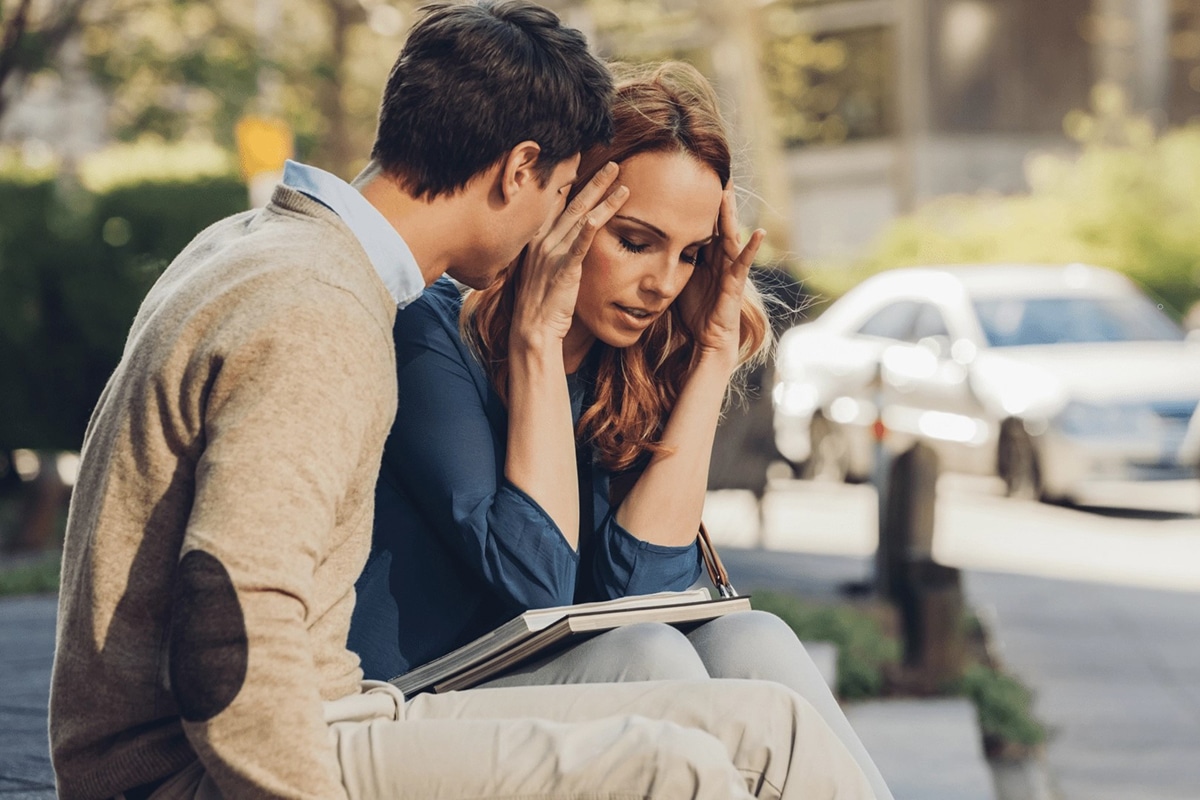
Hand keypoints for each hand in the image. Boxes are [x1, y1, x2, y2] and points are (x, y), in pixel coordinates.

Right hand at [511, 163, 628, 348]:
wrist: (532, 329)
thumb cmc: (539, 303)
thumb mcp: (540, 271)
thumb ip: (551, 251)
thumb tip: (564, 241)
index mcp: (535, 238)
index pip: (553, 201)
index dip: (568, 180)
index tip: (582, 162)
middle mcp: (542, 240)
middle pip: (571, 202)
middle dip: (593, 181)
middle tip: (611, 164)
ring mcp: (553, 253)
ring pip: (581, 216)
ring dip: (603, 195)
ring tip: (621, 180)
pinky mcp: (565, 267)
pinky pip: (582, 241)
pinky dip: (595, 223)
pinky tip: (607, 209)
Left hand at [678, 185, 764, 363]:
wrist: (708, 338)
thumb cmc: (694, 310)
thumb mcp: (678, 278)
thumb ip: (669, 258)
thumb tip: (644, 243)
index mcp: (704, 255)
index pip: (700, 222)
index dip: (697, 202)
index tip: (691, 178)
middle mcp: (719, 257)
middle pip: (716, 221)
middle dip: (715, 198)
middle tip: (714, 171)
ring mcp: (729, 268)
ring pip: (729, 234)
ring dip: (729, 212)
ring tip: (729, 190)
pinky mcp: (735, 282)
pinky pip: (744, 262)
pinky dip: (752, 247)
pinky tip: (759, 232)